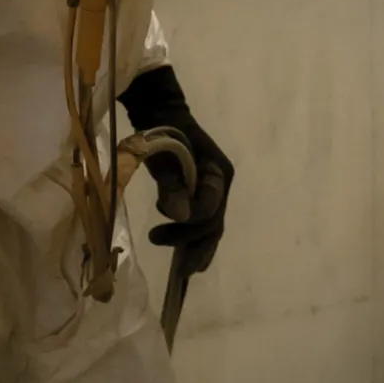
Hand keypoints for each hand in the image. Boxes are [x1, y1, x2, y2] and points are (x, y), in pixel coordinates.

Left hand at [119, 65, 232, 272]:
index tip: (161, 225)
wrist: (162, 113)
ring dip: (195, 248)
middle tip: (168, 256)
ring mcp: (214, 191)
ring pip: (211, 228)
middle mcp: (222, 185)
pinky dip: (196, 242)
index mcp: (219, 172)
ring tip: (181, 269)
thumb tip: (181, 215)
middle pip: (214, 223)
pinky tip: (187, 261)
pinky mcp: (203, 195)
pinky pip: (204, 223)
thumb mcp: (164, 154)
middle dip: (193, 243)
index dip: (191, 222)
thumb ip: (172, 183)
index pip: (210, 207)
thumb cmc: (163, 131)